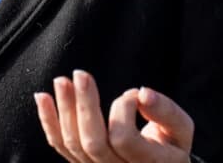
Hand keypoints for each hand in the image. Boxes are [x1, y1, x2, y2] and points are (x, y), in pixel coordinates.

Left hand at [34, 69, 193, 161]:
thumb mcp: (181, 130)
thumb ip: (167, 112)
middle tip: (80, 74)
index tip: (133, 94)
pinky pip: (61, 147)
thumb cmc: (171, 145)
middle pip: (93, 144)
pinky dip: (48, 122)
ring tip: (61, 80)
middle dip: (84, 106)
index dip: (124, 111)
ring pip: (74, 146)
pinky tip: (42, 97)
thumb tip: (142, 94)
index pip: (124, 139)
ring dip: (64, 110)